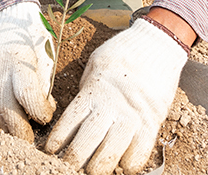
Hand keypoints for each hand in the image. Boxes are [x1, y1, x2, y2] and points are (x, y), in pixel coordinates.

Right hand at [0, 2, 56, 141]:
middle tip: (30, 142)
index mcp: (18, 57)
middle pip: (4, 108)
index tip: (46, 116)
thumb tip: (42, 112)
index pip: (27, 96)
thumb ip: (43, 84)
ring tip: (21, 135)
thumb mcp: (45, 55)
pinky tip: (10, 118)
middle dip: (18, 130)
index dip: (39, 113)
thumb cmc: (33, 33)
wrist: (9, 13)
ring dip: (7, 125)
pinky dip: (1, 111)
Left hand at [44, 18, 187, 174]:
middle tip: (68, 166)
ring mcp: (132, 117)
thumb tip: (77, 115)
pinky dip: (128, 165)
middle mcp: (110, 107)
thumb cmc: (121, 54)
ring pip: (109, 156)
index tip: (50, 152)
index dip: (57, 143)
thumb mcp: (94, 67)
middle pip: (85, 145)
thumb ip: (86, 92)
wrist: (157, 45)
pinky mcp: (152, 124)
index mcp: (92, 92)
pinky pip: (138, 155)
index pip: (67, 125)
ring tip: (92, 170)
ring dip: (98, 168)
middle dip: (73, 161)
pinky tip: (121, 164)